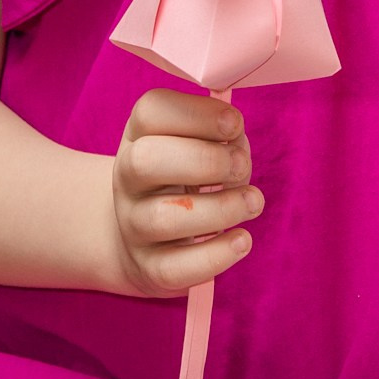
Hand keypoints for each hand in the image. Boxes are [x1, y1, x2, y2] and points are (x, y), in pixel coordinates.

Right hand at [110, 88, 261, 297]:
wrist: (147, 238)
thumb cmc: (190, 178)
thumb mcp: (202, 146)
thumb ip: (223, 138)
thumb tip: (235, 143)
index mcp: (140, 136)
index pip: (151, 110)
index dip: (196, 113)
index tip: (234, 124)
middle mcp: (126, 178)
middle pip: (145, 161)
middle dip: (205, 160)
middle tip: (240, 167)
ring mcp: (133, 225)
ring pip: (163, 218)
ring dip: (220, 209)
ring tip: (252, 202)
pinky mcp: (149, 267)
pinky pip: (176, 268)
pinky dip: (216, 255)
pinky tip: (241, 240)